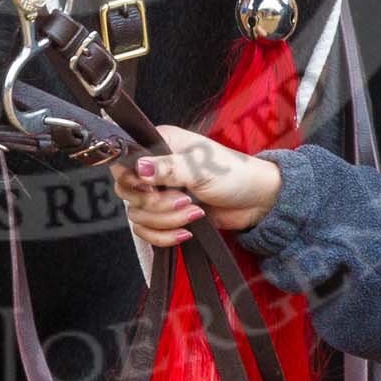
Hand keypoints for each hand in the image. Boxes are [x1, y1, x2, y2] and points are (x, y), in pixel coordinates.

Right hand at [108, 124, 282, 247]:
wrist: (256, 202)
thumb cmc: (234, 174)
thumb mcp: (201, 168)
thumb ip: (167, 168)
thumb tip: (138, 167)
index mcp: (160, 144)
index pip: (124, 162)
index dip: (133, 180)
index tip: (151, 189)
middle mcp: (155, 167)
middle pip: (128, 192)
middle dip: (156, 204)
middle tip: (184, 201)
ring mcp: (159, 193)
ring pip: (137, 215)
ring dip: (165, 221)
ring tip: (194, 214)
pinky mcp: (166, 216)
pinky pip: (147, 232)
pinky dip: (164, 236)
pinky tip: (186, 232)